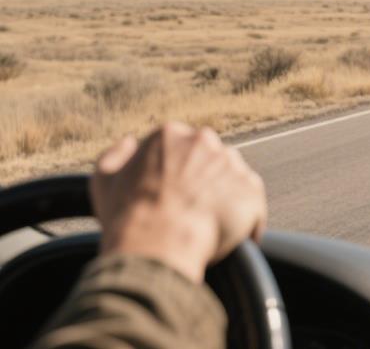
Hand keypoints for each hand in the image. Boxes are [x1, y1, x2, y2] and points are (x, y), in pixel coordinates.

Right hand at [90, 122, 267, 282]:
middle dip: (203, 182)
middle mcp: (204, 142)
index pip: (181, 148)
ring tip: (207, 226)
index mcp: (170, 135)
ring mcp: (231, 164)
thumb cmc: (127, 216)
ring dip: (225, 198)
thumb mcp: (104, 179)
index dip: (177, 175)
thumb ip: (117, 154)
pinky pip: (254, 204)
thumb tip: (131, 142)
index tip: (171, 195)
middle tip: (189, 211)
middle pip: (210, 159)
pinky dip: (247, 220)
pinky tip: (231, 237)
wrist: (157, 245)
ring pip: (233, 179)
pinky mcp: (252, 190)